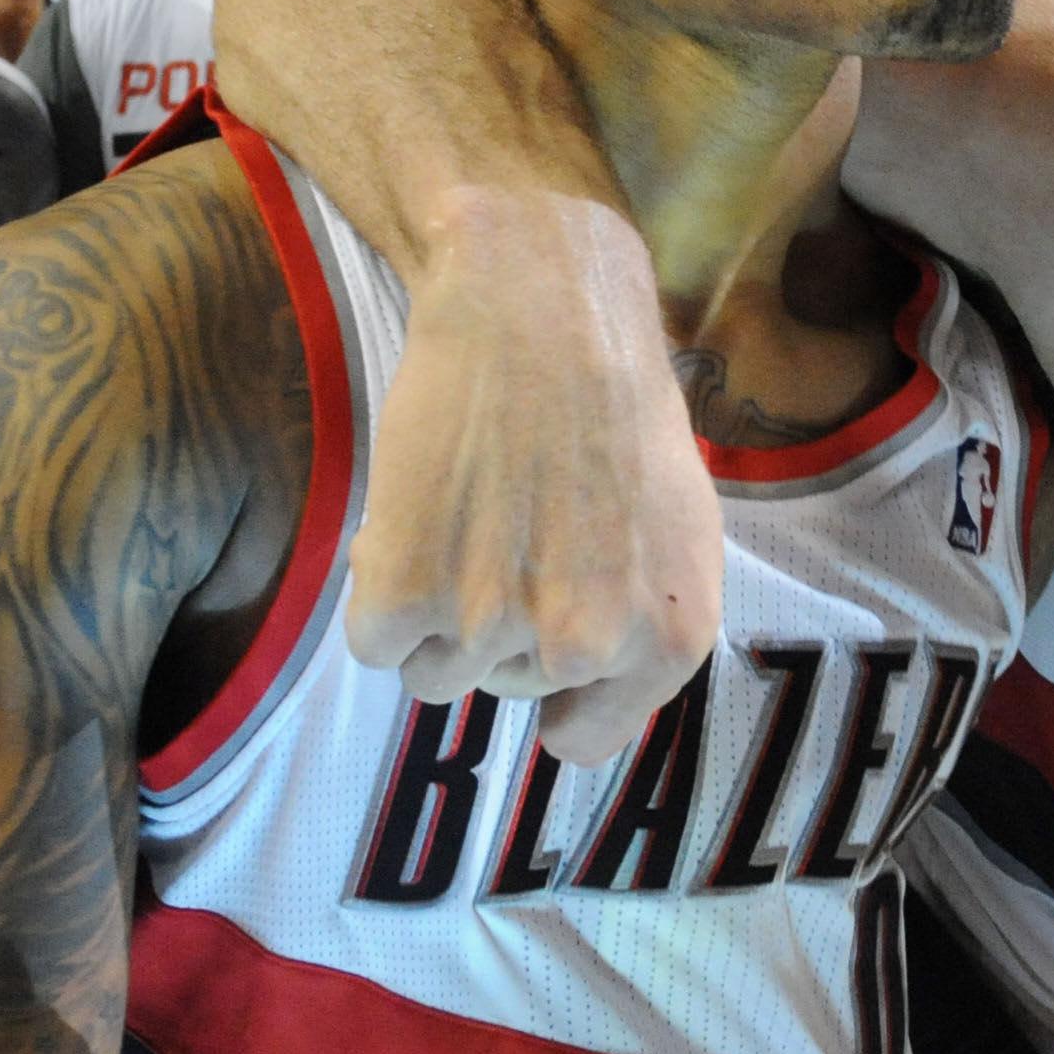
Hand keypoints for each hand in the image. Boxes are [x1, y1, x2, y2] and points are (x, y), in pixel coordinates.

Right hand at [341, 191, 722, 764]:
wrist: (536, 312)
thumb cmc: (612, 405)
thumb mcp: (679, 527)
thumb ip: (644, 621)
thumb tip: (596, 690)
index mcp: (668, 638)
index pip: (583, 741)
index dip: (554, 697)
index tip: (536, 644)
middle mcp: (586, 648)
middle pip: (501, 691)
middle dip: (495, 625)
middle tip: (508, 528)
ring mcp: (493, 627)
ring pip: (434, 676)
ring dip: (433, 613)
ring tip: (469, 516)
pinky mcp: (407, 596)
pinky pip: (375, 645)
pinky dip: (379, 592)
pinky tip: (421, 515)